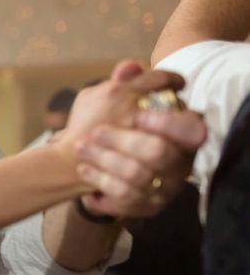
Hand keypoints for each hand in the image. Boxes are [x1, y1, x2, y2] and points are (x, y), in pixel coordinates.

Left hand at [66, 62, 204, 217]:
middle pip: (158, 152)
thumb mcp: (114, 99)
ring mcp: (167, 187)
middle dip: (123, 141)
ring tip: (82, 151)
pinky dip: (101, 183)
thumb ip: (124, 83)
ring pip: (137, 176)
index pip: (192, 130)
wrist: (91, 164)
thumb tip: (128, 67)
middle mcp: (182, 161)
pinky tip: (85, 172)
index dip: (167, 123)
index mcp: (183, 132)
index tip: (140, 116)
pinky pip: (125, 198)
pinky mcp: (150, 206)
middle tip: (95, 134)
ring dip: (105, 161)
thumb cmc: (109, 125)